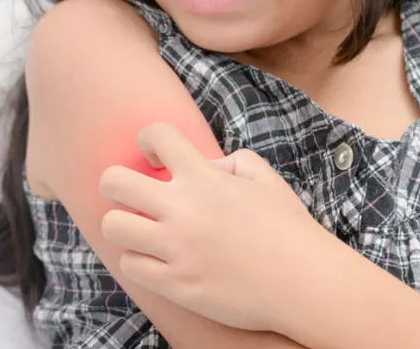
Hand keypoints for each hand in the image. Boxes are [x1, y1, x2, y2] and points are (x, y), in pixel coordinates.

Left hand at [99, 122, 326, 331]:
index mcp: (205, 178)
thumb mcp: (266, 179)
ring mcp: (176, 248)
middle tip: (132, 196)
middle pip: (112, 181)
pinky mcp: (175, 283)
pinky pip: (130, 264)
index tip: (156, 158)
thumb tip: (204, 165)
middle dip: (116, 183)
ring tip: (141, 230)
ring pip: (112, 225)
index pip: (155, 134)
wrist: (308, 285)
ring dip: (123, 225)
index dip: (148, 140)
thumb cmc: (289, 230)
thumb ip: (231, 161)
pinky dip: (139, 261)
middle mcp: (183, 209)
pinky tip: (158, 260)